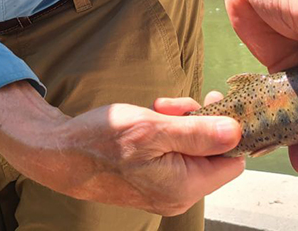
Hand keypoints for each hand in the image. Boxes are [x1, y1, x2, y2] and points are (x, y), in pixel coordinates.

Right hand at [0, 80, 244, 215]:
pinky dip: (166, 132)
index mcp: (184, 187)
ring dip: (179, 122)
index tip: (212, 103)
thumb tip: (238, 133)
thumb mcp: (153, 128)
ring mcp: (165, 190)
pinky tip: (148, 119)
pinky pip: (174, 153)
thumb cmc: (101, 139)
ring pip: (192, 149)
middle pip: (212, 153)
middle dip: (197, 121)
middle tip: (171, 104)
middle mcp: (179, 196)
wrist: (59, 152)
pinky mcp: (153, 180)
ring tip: (156, 108)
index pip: (233, 160)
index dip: (227, 129)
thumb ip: (199, 132)